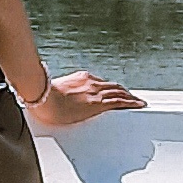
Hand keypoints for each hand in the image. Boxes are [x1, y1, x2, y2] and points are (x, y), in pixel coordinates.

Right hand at [25, 70, 144, 128]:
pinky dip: (131, 102)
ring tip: (137, 101)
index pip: (101, 82)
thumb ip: (62, 92)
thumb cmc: (45, 97)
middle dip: (123, 91)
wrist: (45, 99)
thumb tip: (58, 97)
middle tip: (131, 96)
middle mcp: (91, 83)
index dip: (110, 87)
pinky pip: (120, 101)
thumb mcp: (56, 91)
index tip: (114, 90)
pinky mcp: (99, 104)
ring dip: (130, 96)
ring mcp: (96, 92)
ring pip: (119, 92)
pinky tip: (138, 104)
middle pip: (113, 86)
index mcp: (81, 78)